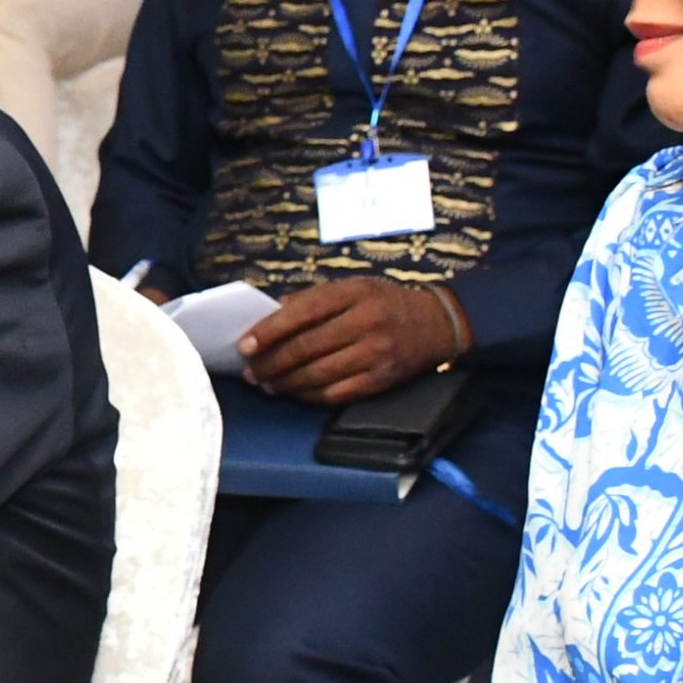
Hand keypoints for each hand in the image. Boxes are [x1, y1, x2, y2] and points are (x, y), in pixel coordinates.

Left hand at [241, 277, 460, 404]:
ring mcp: (376, 354)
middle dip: (271, 362)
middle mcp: (366, 322)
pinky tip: (294, 393)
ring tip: (266, 383)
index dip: (269, 331)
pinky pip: (336, 393)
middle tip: (250, 371)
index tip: (245, 345)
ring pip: (318, 374)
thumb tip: (271, 314)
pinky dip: (309, 395)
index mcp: (354, 293)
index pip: (302, 312)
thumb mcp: (353, 287)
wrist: (437, 323)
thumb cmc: (384, 303)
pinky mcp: (382, 380)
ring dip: (285, 382)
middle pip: (307, 347)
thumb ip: (313, 299)